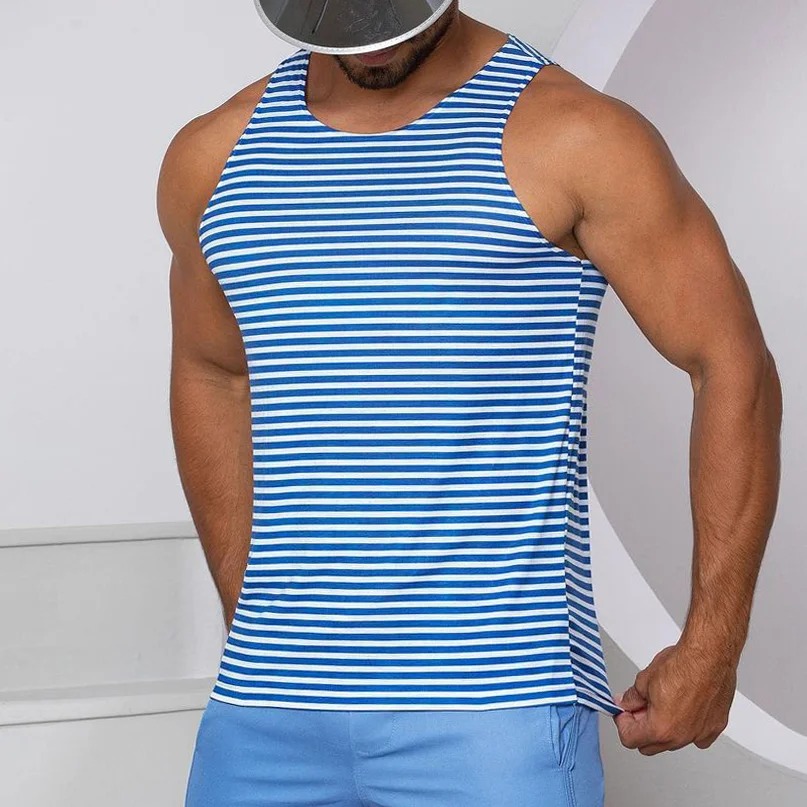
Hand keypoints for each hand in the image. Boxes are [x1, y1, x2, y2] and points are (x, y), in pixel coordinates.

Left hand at [612, 643, 735, 754]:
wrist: (709, 656)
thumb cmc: (682, 666)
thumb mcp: (644, 680)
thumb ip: (632, 698)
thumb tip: (626, 703)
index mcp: (660, 728)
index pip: (630, 739)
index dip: (622, 723)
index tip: (623, 712)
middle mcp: (681, 737)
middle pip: (650, 746)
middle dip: (640, 728)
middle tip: (638, 708)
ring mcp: (700, 734)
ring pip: (673, 742)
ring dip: (663, 728)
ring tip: (661, 703)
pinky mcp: (715, 727)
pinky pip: (696, 736)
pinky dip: (686, 727)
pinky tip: (682, 708)